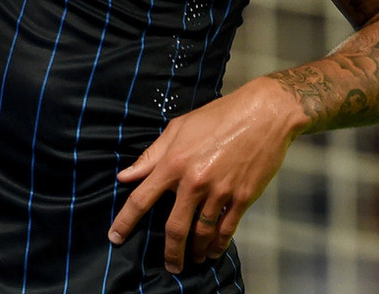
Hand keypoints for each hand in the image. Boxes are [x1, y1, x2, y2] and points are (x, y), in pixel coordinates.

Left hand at [107, 77, 304, 273]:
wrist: (263, 114)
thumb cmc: (218, 116)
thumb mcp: (178, 128)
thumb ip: (151, 155)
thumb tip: (125, 175)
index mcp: (174, 162)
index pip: (141, 199)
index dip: (125, 222)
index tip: (115, 238)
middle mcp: (194, 181)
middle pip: (174, 228)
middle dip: (170, 252)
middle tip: (170, 265)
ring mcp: (219, 191)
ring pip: (201, 233)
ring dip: (195, 250)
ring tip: (192, 259)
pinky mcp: (242, 198)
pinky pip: (226, 229)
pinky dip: (218, 244)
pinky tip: (213, 250)